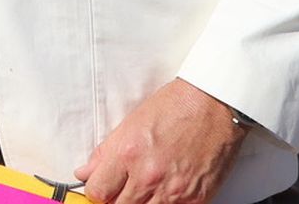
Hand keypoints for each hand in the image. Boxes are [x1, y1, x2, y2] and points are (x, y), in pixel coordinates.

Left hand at [74, 79, 247, 203]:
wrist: (213, 105)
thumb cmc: (174, 107)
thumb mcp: (130, 123)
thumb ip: (105, 153)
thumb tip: (85, 172)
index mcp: (127, 154)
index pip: (98, 192)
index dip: (97, 191)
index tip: (101, 188)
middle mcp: (149, 176)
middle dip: (116, 200)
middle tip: (122, 189)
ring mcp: (174, 191)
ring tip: (146, 189)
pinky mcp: (196, 200)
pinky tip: (166, 193)